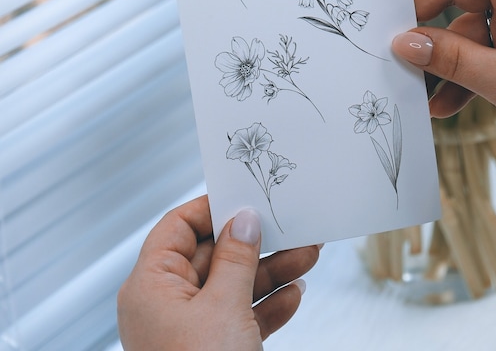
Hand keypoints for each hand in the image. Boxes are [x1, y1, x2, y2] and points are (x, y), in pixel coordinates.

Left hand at [117, 195, 320, 349]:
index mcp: (151, 286)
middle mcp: (168, 303)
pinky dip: (270, 304)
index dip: (210, 209)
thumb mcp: (223, 308)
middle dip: (256, 244)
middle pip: (214, 256)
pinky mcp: (215, 348)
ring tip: (308, 254)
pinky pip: (243, 315)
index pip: (177, 228)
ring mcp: (192, 328)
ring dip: (272, 271)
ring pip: (234, 285)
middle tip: (289, 226)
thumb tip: (244, 219)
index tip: (244, 197)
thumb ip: (236, 258)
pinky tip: (295, 293)